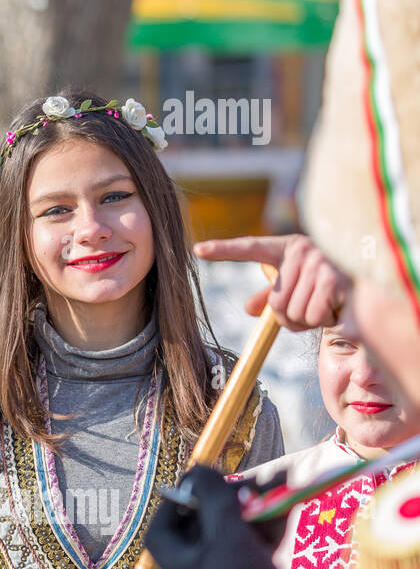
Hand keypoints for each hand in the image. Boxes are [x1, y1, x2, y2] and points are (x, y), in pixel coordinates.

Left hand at [146, 467, 306, 568]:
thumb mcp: (227, 533)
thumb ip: (212, 498)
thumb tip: (198, 470)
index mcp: (174, 559)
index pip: (164, 520)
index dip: (180, 497)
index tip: (200, 481)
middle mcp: (193, 566)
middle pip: (204, 521)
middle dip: (232, 497)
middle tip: (253, 481)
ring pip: (233, 530)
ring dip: (257, 507)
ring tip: (282, 484)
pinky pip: (251, 545)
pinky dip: (267, 528)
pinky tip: (286, 507)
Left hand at [193, 234, 349, 330]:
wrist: (372, 284)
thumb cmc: (328, 286)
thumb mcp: (298, 286)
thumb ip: (272, 296)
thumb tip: (248, 309)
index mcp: (287, 247)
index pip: (250, 248)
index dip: (223, 250)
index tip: (198, 250)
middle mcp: (302, 250)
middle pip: (275, 302)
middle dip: (289, 316)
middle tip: (309, 309)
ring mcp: (318, 264)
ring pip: (292, 312)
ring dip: (308, 320)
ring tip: (325, 307)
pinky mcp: (333, 280)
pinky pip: (312, 315)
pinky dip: (322, 321)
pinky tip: (335, 309)